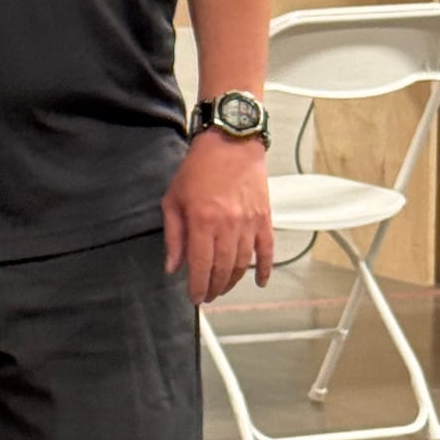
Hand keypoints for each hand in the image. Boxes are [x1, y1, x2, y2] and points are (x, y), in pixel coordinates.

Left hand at [164, 130, 273, 305]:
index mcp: (202, 221)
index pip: (200, 266)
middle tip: (207, 295)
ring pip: (243, 264)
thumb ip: (173, 236)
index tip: (194, 297)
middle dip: (214, 287)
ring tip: (223, 287)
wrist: (230, 143)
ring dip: (233, 281)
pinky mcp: (264, 218)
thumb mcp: (173, 199)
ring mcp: (248, 223)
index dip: (197, 286)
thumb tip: (172, 266)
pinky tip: (259, 282)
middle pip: (222, 269)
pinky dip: (265, 268)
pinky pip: (267, 250)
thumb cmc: (199, 168)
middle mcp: (227, 226)